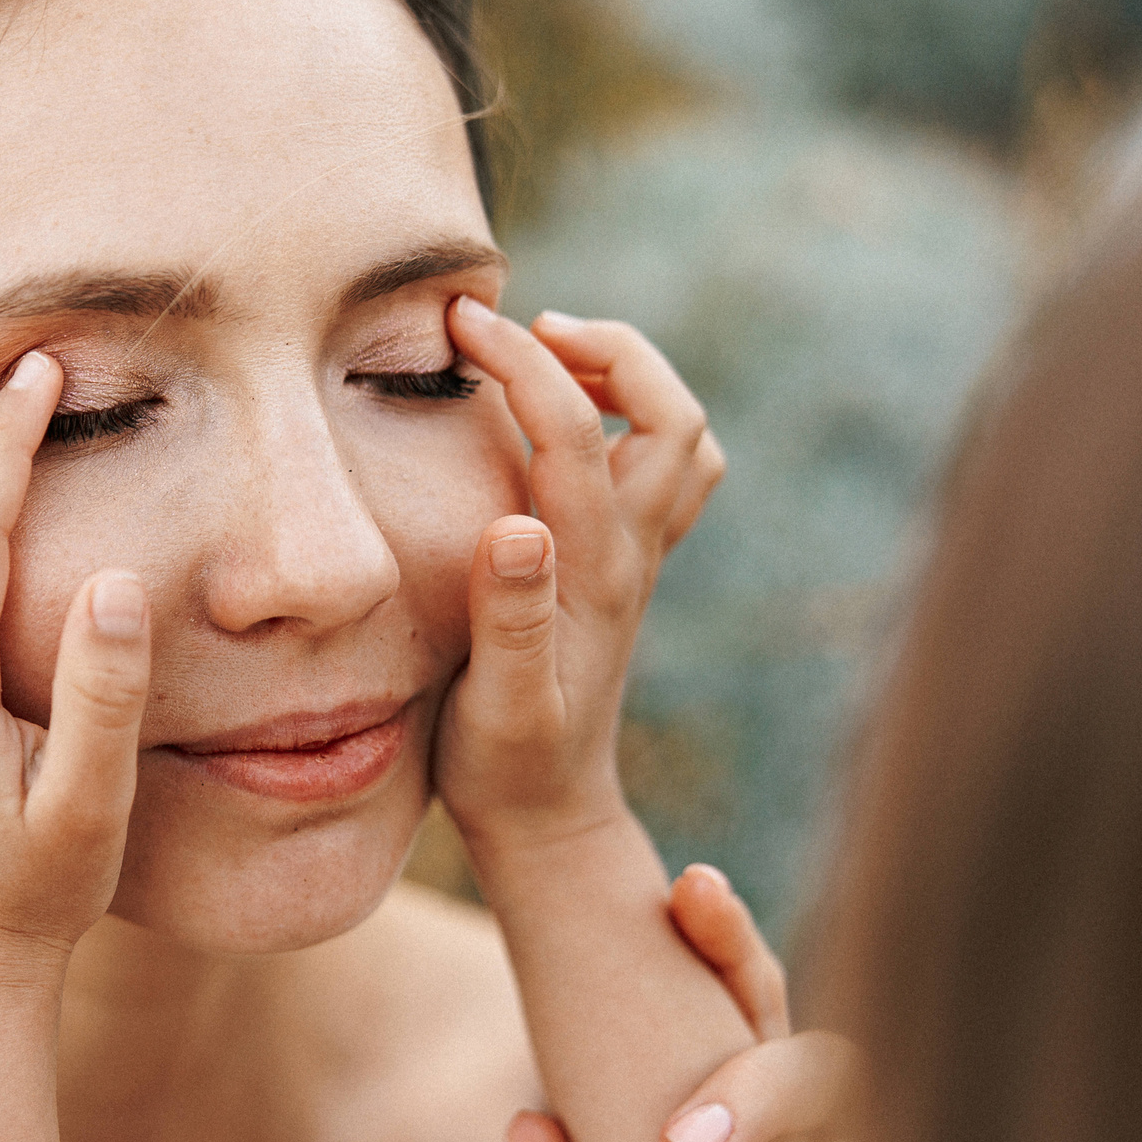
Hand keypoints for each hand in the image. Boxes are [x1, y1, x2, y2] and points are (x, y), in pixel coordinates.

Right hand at [430, 302, 723, 870]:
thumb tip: (518, 525)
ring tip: (551, 359)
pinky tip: (573, 426)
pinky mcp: (628, 570)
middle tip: (523, 331)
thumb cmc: (506, 767)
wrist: (548, 817)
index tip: (459, 324)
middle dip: (606, 348)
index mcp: (594, 570)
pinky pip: (667, 470)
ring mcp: (639, 560)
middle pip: (672, 413)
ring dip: (629, 377)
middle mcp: (632, 555)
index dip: (520, 360)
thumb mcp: (495, 706)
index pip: (575, 429)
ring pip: (682, 436)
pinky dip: (632, 420)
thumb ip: (510, 617)